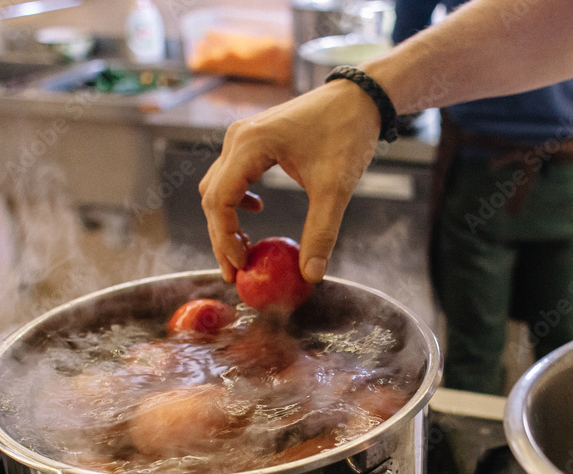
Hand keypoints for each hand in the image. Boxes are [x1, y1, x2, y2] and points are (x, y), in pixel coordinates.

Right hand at [199, 81, 381, 282]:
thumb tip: (311, 275)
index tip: (244, 265)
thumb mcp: (335, 188)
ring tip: (246, 249)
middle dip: (222, 238)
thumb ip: (321, 232)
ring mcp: (242, 136)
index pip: (219, 200)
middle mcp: (238, 138)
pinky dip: (237, 200)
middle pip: (212, 197)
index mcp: (250, 144)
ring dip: (228, 221)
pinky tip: (259, 210)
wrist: (360, 97)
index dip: (225, 238)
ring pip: (218, 187)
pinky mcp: (253, 139)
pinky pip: (232, 175)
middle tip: (238, 272)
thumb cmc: (348, 134)